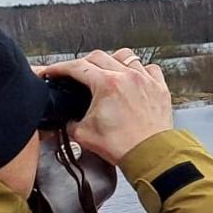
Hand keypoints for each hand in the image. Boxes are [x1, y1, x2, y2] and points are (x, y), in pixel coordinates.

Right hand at [37, 48, 173, 164]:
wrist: (151, 155)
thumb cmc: (124, 146)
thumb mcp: (83, 134)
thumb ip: (69, 121)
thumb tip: (68, 119)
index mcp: (107, 84)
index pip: (76, 67)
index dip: (59, 68)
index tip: (53, 71)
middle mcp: (128, 77)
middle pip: (98, 57)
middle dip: (81, 63)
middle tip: (75, 73)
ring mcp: (146, 81)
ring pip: (125, 56)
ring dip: (110, 60)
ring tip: (104, 70)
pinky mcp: (160, 89)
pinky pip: (149, 68)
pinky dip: (139, 69)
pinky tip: (133, 77)